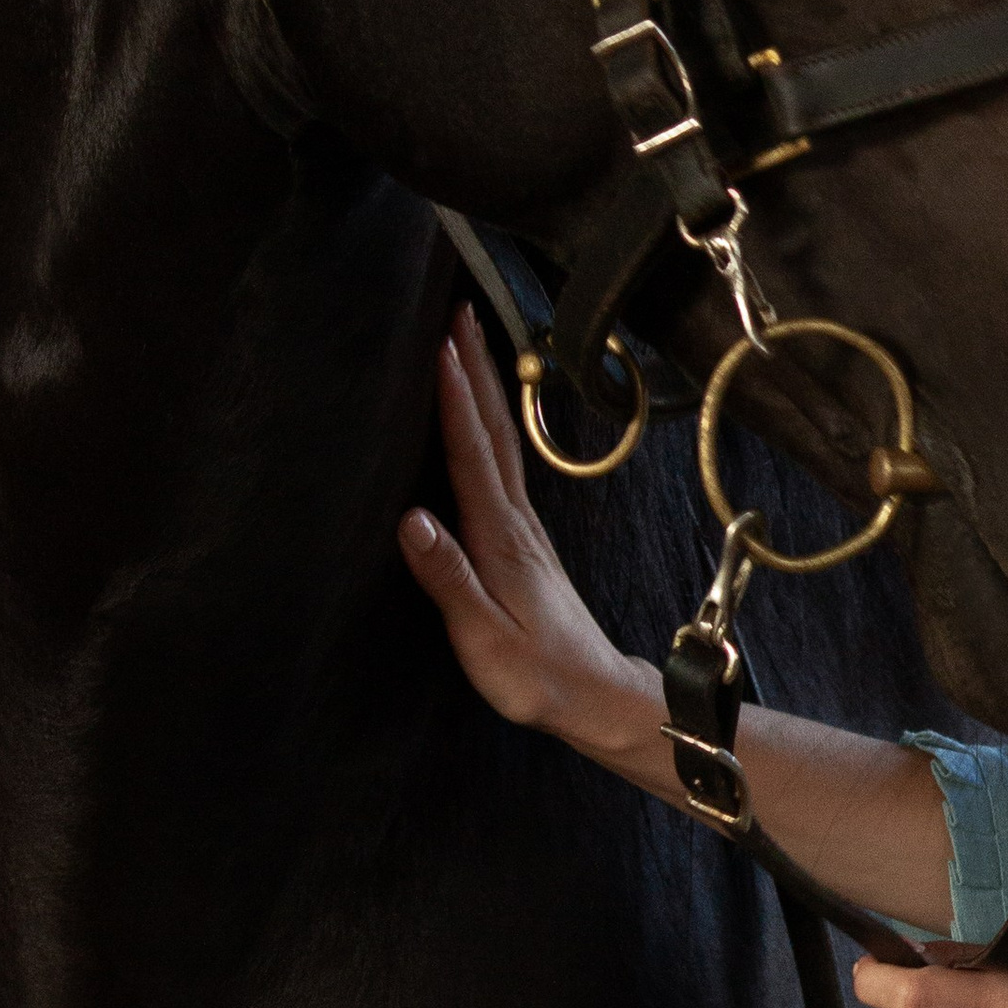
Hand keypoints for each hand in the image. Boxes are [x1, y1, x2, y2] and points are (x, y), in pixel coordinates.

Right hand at [398, 309, 655, 759]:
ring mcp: (525, 526)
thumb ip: (449, 578)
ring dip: (485, 386)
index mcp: (501, 538)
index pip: (473, 454)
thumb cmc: (535, 675)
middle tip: (457, 311)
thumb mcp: (484, 638)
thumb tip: (412, 519)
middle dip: (475, 367)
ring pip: (502, 440)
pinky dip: (490, 423)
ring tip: (467, 340)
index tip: (440, 346)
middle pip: (494, 429)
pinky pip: (503, 462)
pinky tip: (481, 413)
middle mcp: (516, 520)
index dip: (454, 398)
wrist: (594, 696)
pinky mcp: (524, 539)